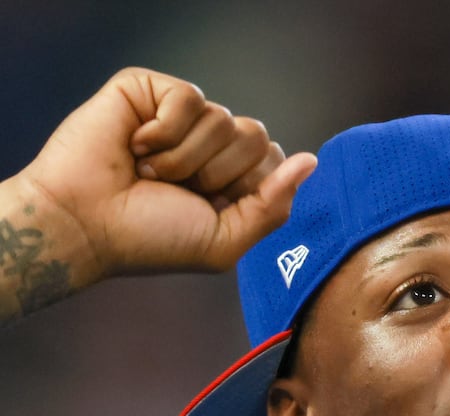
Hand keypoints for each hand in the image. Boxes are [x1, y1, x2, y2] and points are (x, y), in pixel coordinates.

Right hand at [17, 67, 316, 282]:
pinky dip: (164, 132)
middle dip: (220, 174)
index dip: (249, 187)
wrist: (87, 224)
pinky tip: (136, 146)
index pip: (274, 162)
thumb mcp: (226, 240)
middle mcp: (210, 146)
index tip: (212, 208)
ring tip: (150, 174)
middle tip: (180, 191)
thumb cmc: (152, 240)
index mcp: (232, 181)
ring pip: (222, 118)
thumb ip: (274, 205)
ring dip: (185, 160)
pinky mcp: (150, 92)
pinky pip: (188, 98)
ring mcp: (181, 118)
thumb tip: (311, 160)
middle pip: (256, 136)